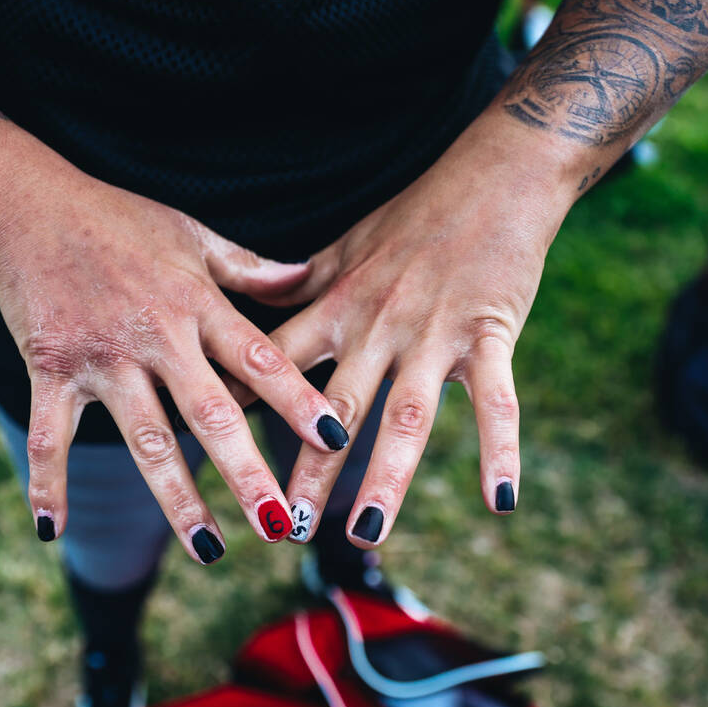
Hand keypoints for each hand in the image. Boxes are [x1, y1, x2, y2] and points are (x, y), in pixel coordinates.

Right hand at [0, 171, 348, 560]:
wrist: (27, 205)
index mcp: (196, 303)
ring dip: (177, 498)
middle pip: (211, 414)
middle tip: (278, 525)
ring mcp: (101, 358)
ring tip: (209, 549)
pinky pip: (49, 436)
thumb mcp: (191, 233)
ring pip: (146, 439)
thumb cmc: (117, 218)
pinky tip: (52, 531)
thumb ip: (248, 267)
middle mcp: (155, 336)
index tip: (336, 439)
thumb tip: (305, 276)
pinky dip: (46, 483)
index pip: (260, 358)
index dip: (298, 398)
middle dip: (247, 473)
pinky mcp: (50, 370)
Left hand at [256, 117, 577, 546]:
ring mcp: (434, 333)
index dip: (241, 405)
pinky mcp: (489, 333)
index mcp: (338, 305)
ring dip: (386, 477)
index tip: (207, 450)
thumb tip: (255, 306)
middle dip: (309, 468)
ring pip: (407, 415)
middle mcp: (378, 324)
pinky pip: (496, 400)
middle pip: (335, 406)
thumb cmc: (416, 214)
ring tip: (365, 531)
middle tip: (283, 525)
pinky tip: (499, 502)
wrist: (493, 175)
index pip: (277, 362)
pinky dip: (500, 450)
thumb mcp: (347, 247)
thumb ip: (303, 287)